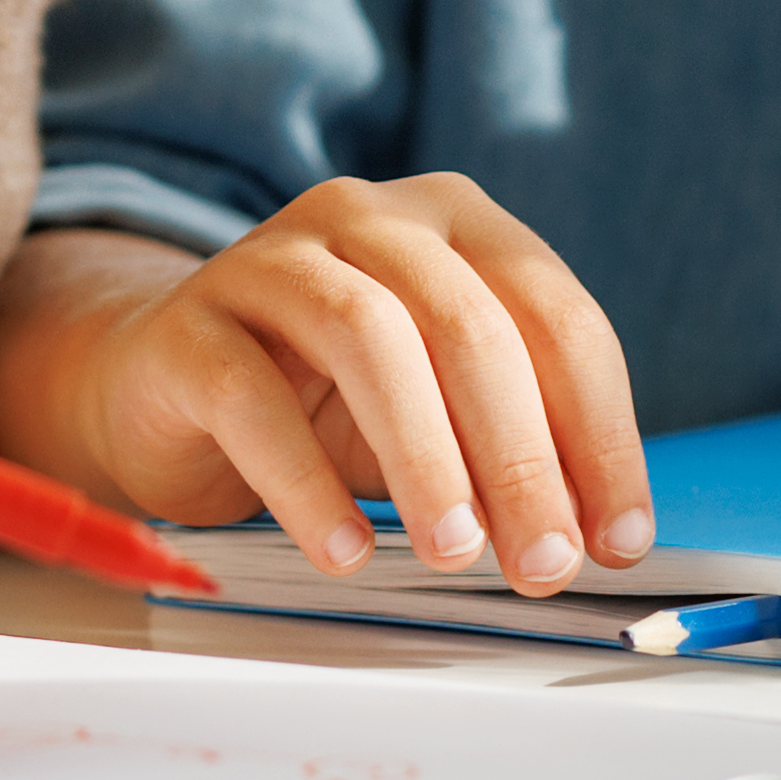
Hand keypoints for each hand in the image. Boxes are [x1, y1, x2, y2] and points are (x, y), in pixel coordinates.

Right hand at [7, 185, 643, 597]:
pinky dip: (305, 483)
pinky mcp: (191, 324)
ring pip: (369, 337)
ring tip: (454, 552)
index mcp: (456, 222)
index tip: (616, 539)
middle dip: (523, 456)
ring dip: (426, 457)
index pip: (557, 317)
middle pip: (470, 325)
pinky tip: (342, 550)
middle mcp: (368, 218)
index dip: (599, 433)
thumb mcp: (440, 412)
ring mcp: (272, 259)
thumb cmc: (324, 399)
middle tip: (543, 561)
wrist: (163, 384)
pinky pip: (251, 396)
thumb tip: (596, 542)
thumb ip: (513, 452)